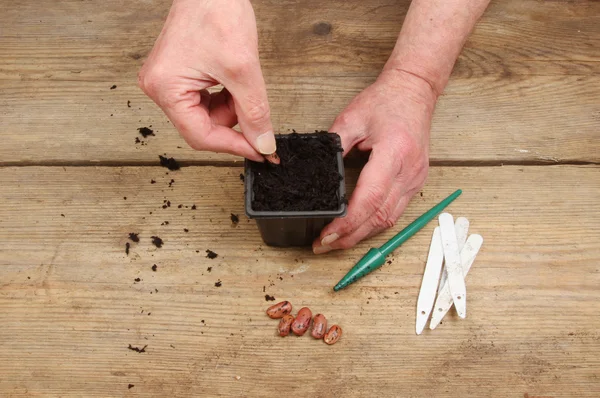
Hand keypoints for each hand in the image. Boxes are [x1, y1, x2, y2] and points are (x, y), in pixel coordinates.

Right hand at [138, 0, 274, 160]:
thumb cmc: (216, 10)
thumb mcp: (243, 69)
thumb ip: (254, 112)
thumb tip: (262, 143)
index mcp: (165, 88)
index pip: (201, 136)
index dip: (234, 147)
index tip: (260, 152)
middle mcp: (159, 87)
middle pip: (202, 127)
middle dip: (233, 123)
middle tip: (257, 118)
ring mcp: (167, 81)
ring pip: (206, 115)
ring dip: (231, 109)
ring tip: (243, 85)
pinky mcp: (178, 75)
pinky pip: (204, 100)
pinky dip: (225, 98)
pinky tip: (234, 82)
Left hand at [313, 69, 436, 253]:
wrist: (414, 92)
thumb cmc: (386, 101)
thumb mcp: (351, 118)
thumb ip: (333, 146)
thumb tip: (316, 173)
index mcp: (394, 153)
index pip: (370, 198)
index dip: (347, 222)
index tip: (326, 234)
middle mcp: (409, 172)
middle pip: (379, 217)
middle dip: (350, 236)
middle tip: (323, 245)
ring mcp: (415, 180)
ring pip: (388, 219)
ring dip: (362, 235)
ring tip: (336, 242)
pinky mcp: (415, 182)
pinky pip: (395, 212)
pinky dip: (374, 225)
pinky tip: (357, 230)